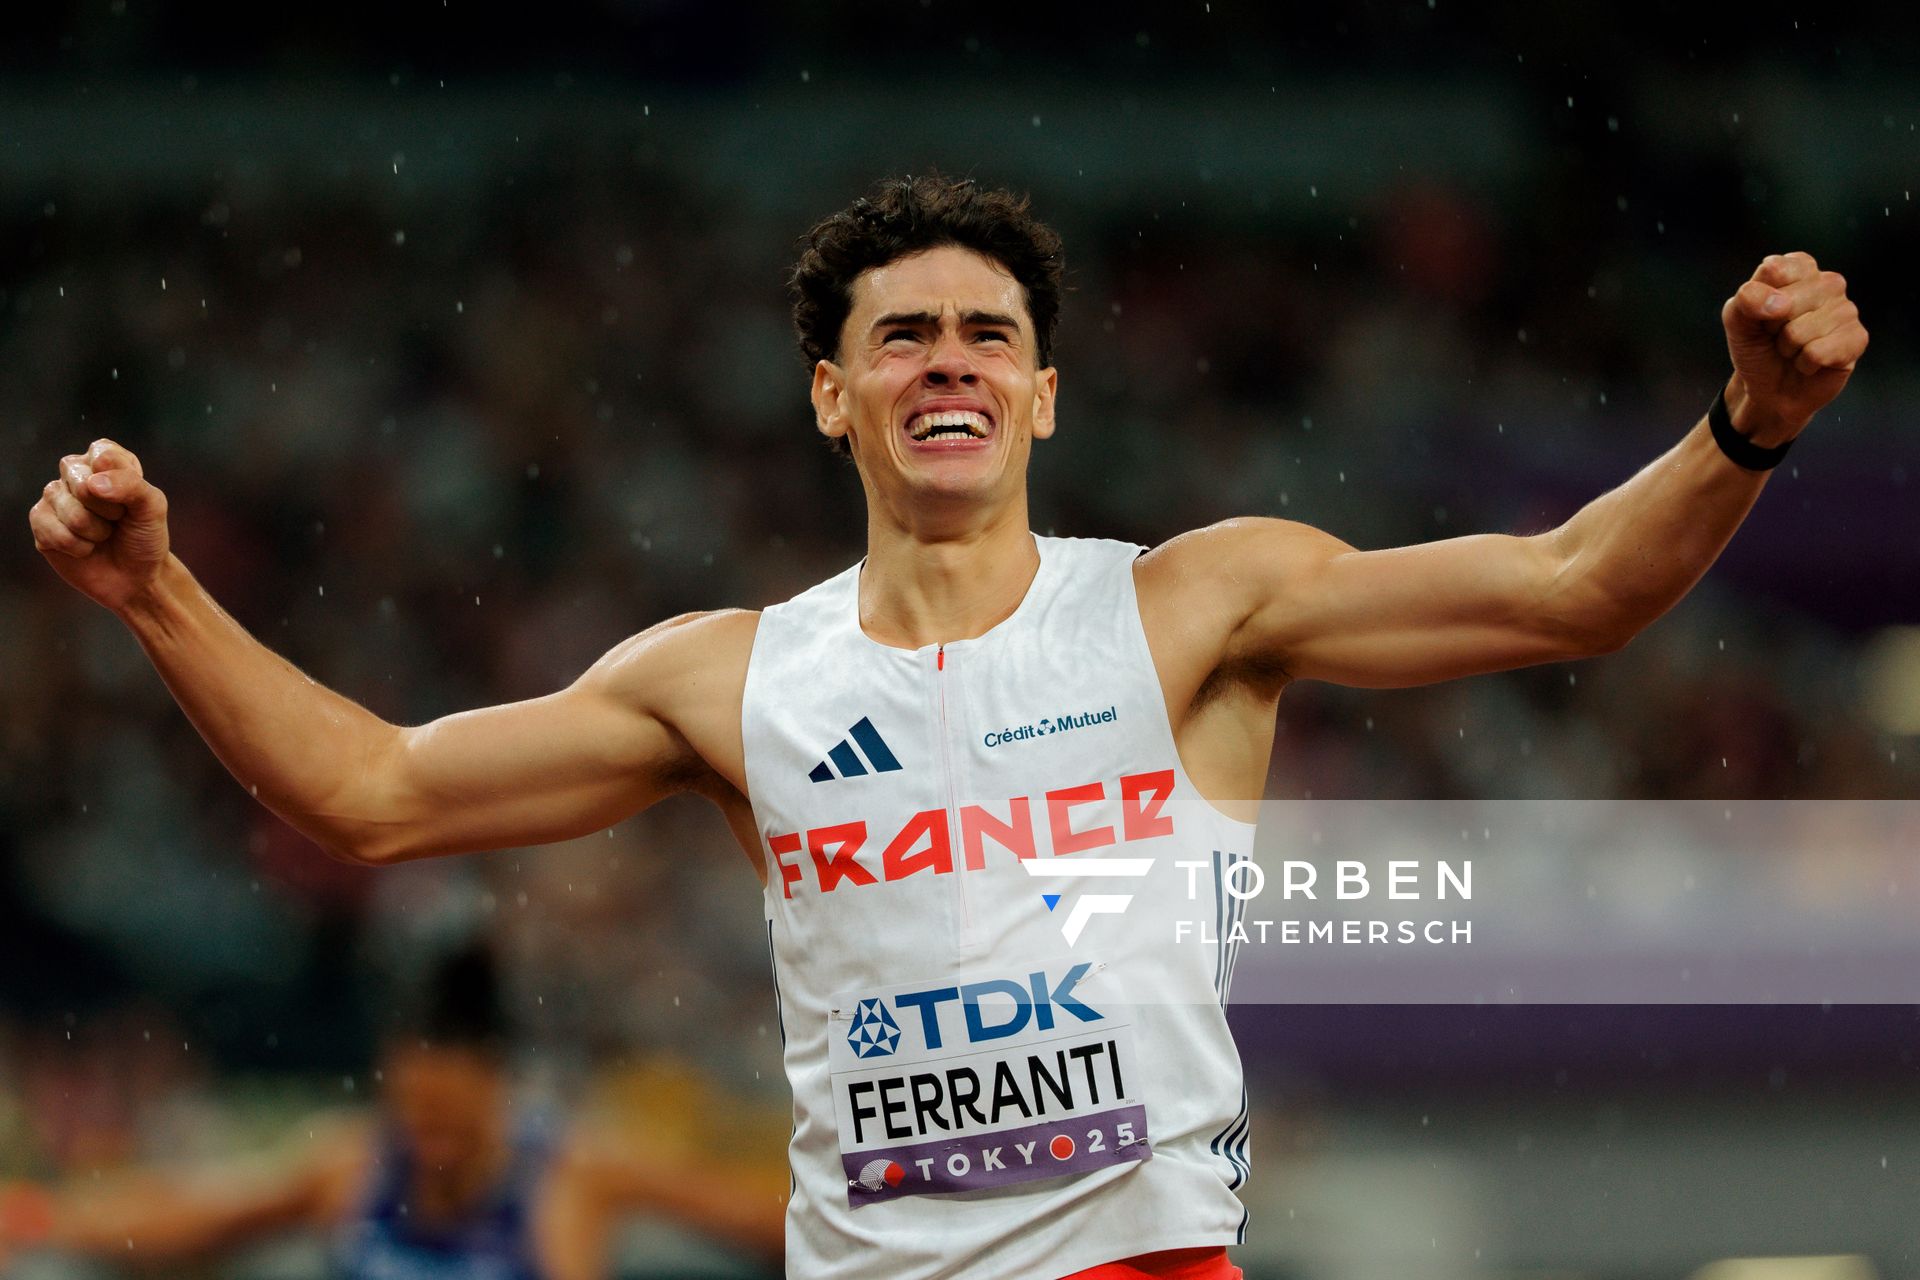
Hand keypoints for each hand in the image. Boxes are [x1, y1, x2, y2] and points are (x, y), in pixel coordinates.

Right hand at [28, 438, 171, 612]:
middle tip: (118, 521)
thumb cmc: (145, 537)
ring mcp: (54, 497)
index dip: (123, 483)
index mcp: (104, 459)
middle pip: (82, 484)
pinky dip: (78, 547)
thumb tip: (92, 483)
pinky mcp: (40, 522)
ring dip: (95, 532)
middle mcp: (75, 472)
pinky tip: (86, 548)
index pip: (103, 455)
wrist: (135, 577)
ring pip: (70, 512)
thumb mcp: (153, 507)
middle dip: (109, 511)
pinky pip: (52, 532)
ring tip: (103, 535)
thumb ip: (131, 485)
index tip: (133, 500)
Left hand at [1721, 251, 1867, 445]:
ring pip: (1799, 331)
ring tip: (1794, 350)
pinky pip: (1817, 352)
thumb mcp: (1737, 320)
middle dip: (1772, 328)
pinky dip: (1804, 364)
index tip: (1761, 314)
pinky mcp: (1857, 338)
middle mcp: (1828, 282)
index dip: (1757, 301)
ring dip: (1788, 349)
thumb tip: (1781, 303)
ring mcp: (1846, 309)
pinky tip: (1810, 363)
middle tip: (1778, 336)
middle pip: (1787, 302)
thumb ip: (1747, 299)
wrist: (1772, 388)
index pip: (1774, 270)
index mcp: (1799, 268)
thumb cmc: (1758, 346)